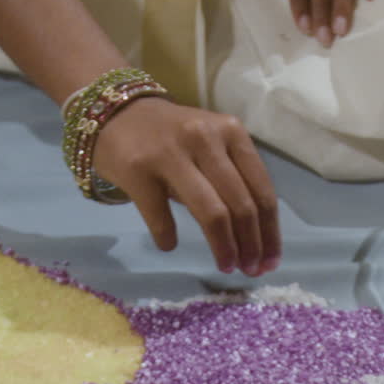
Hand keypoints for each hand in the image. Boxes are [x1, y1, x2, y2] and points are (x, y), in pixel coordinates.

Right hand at [92, 98, 280, 275]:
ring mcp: (170, 153)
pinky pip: (162, 219)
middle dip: (251, 246)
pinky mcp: (138, 171)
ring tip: (226, 266)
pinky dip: (168, 239)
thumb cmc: (172, 138)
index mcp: (231, 133)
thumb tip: (256, 240)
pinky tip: (169, 245)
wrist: (113, 112)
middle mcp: (205, 138)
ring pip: (212, 214)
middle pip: (241, 206)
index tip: (269, 262)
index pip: (262, 191)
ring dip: (224, 248)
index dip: (269, 234)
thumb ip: (234, 181)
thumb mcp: (212, 145)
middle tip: (249, 271)